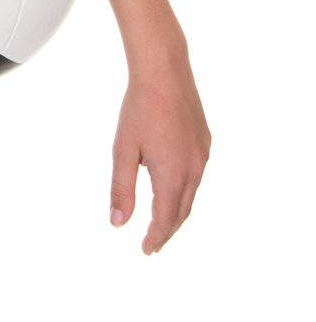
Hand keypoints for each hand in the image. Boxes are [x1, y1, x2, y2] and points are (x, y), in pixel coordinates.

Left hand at [110, 50, 211, 253]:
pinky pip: (196, 175)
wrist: (164, 71)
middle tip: (153, 244)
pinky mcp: (204, 142)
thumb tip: (118, 223)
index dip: (156, 237)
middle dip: (167, 230)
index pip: (166, 219)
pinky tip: (174, 187)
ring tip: (162, 221)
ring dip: (177, 211)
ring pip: (191, 194)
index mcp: (173, 174)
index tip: (146, 250)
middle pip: (182, 211)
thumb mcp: (123, 150)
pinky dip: (185, 190)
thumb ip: (122, 189)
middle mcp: (194, 169)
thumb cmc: (139, 109)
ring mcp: (203, 155)